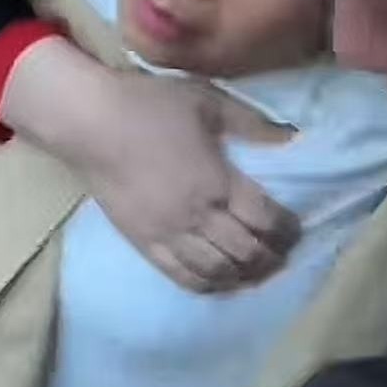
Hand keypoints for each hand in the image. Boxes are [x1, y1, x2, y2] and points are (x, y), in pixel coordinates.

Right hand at [0, 38, 300, 293]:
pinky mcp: (144, 243)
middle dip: (270, 258)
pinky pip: (181, 276)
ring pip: (215, 271)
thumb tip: (291, 138)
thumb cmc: (151, 106)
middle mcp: (197, 216)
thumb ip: (251, 123)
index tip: (295, 230)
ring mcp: (168, 234)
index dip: (286, 230)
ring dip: (241, 277)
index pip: (264, 219)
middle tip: (281, 255)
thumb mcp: (209, 101)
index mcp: (218, 181)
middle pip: (245, 252)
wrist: (91, 125)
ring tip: (254, 273)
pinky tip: (219, 283)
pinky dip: (207, 285)